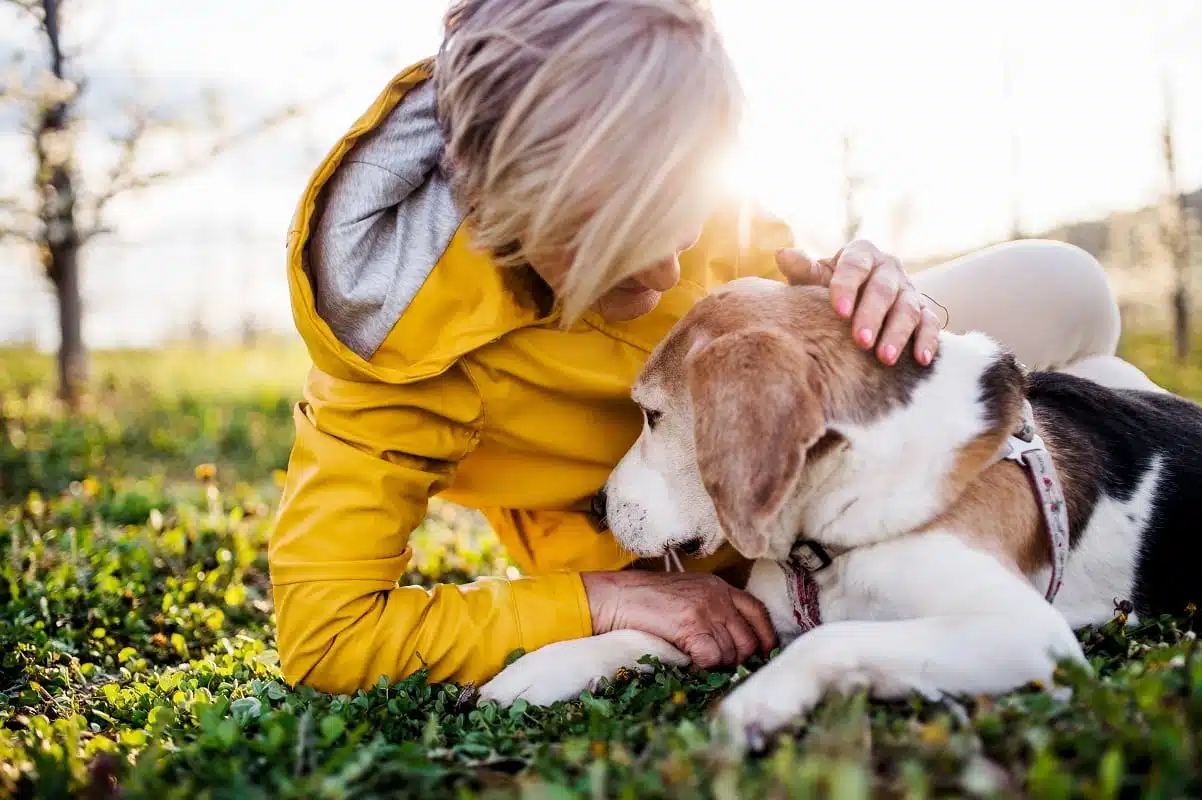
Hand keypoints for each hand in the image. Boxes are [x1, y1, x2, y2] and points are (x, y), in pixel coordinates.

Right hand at [581, 570, 775, 668]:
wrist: (618, 596)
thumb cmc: (647, 600)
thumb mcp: (688, 594)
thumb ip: (712, 609)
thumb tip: (732, 644)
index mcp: (719, 587)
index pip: (757, 612)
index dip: (765, 636)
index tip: (763, 654)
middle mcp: (718, 596)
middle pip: (749, 640)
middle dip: (738, 659)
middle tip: (718, 665)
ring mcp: (706, 610)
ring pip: (730, 653)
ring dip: (716, 665)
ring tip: (697, 660)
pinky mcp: (692, 625)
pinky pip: (712, 658)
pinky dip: (703, 666)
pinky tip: (689, 661)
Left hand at [776, 240, 941, 366]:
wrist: (853, 300)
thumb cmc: (827, 290)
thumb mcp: (815, 280)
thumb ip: (804, 271)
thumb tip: (782, 254)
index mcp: (860, 254)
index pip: (855, 266)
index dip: (847, 287)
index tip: (839, 311)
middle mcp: (888, 268)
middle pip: (883, 289)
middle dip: (873, 315)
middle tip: (860, 341)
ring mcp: (908, 289)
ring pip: (908, 308)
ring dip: (898, 333)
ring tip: (885, 358)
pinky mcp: (923, 310)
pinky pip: (930, 323)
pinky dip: (928, 340)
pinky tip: (922, 359)